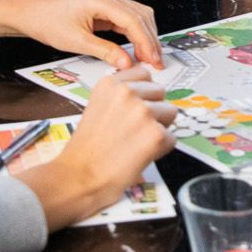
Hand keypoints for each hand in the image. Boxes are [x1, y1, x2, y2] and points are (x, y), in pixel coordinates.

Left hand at [0, 0, 162, 68]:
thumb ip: (106, 52)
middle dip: (150, 40)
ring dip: (145, 36)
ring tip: (149, 58)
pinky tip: (138, 49)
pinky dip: (135, 33)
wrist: (32, 14)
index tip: (153, 61)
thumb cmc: (48, 23)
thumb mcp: (77, 42)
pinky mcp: (107, 3)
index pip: (134, 21)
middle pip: (142, 15)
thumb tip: (128, 63)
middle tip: (156, 63)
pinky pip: (128, 17)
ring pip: (138, 15)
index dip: (147, 43)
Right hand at [18, 66, 175, 228]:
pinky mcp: (156, 134)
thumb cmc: (86, 150)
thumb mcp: (97, 107)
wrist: (79, 177)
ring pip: (170, 113)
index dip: (143, 93)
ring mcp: (143, 112)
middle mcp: (128, 93)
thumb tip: (144, 92)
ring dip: (158, 128)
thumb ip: (120, 97)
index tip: (135, 107)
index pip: (144, 74)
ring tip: (136, 143)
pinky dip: (160, 149)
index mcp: (111, 84)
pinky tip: (140, 155)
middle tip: (135, 130)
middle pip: (160, 92)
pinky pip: (172, 138)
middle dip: (153, 109)